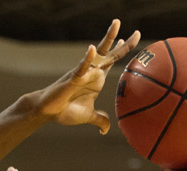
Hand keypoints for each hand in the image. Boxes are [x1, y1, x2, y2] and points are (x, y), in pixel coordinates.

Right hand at [32, 19, 140, 133]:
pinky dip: (87, 58)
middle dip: (124, 44)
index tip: (127, 39)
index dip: (120, 51)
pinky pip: (81, 67)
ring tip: (117, 23)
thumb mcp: (88, 116)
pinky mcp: (72, 78)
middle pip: (110, 54)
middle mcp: (92, 73)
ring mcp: (83, 73)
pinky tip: (92, 48)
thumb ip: (99, 120)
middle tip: (137, 32)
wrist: (48, 112)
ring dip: (108, 38)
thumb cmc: (65, 111)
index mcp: (96, 80)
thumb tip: (105, 130)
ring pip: (98, 53)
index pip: (111, 62)